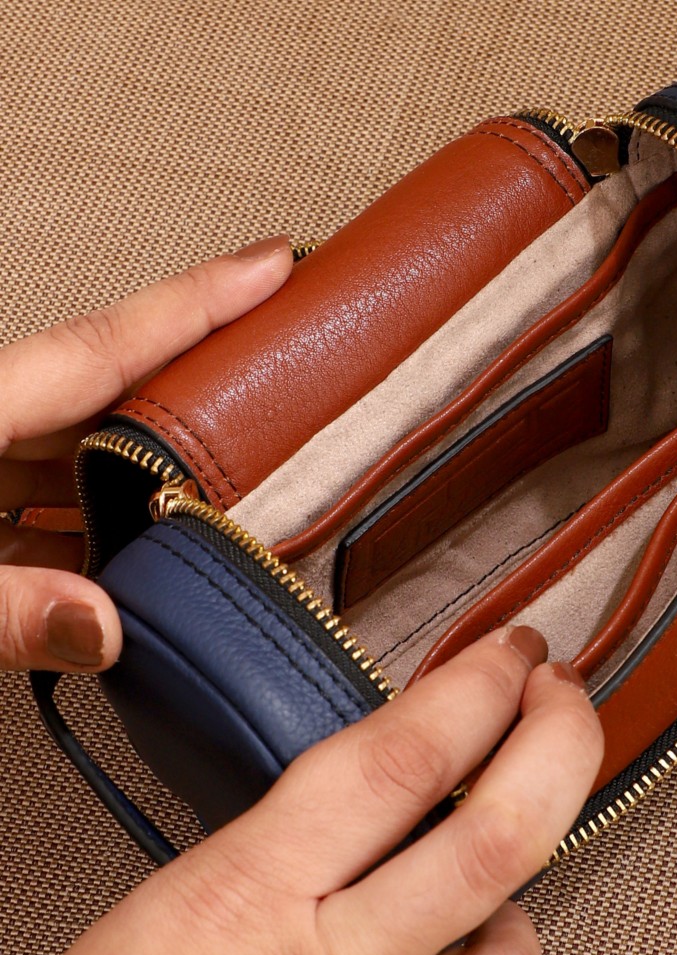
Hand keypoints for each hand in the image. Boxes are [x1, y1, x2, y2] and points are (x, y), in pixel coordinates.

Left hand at [0, 236, 292, 670]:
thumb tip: (109, 627)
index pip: (105, 348)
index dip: (199, 303)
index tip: (277, 264)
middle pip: (113, 394)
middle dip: (201, 385)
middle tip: (286, 370)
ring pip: (85, 455)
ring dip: (154, 470)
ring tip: (237, 478)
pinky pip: (49, 504)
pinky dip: (100, 523)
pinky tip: (137, 552)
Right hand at [32, 625, 603, 954]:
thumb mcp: (201, 887)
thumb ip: (306, 823)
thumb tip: (414, 763)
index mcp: (254, 892)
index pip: (400, 759)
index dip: (478, 686)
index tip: (512, 649)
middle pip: (496, 838)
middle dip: (560, 740)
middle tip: (566, 691)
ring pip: (517, 940)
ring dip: (518, 877)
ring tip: (481, 851)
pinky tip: (463, 949)